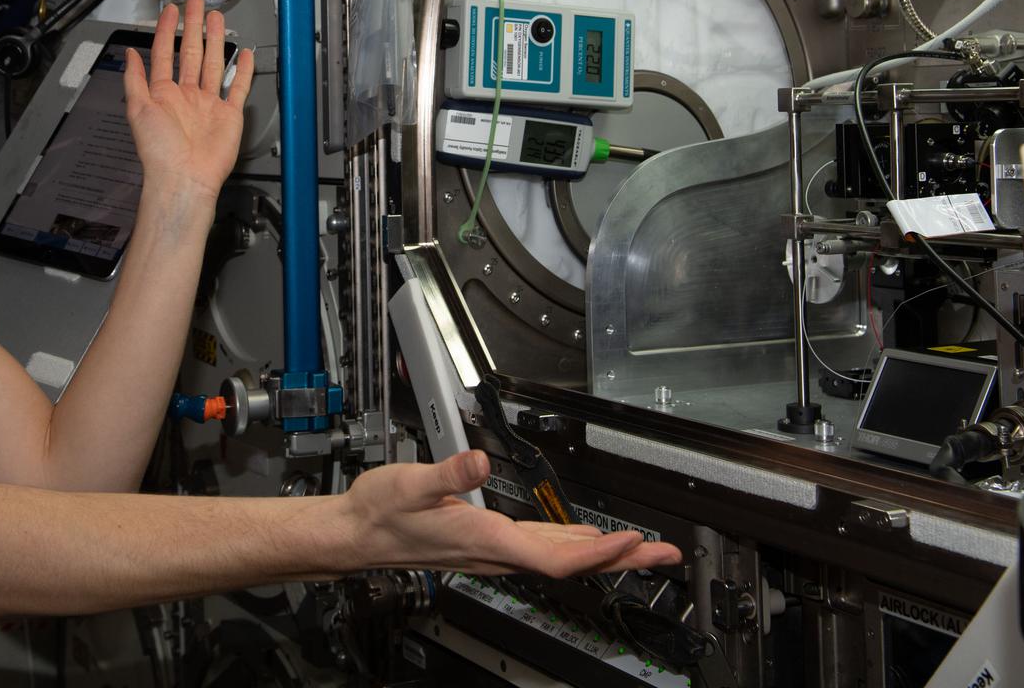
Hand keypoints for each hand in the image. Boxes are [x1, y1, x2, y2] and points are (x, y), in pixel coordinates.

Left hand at [121, 0, 255, 200]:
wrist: (185, 178)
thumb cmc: (159, 151)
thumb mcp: (138, 108)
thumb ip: (135, 79)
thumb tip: (130, 53)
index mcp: (163, 94)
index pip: (165, 53)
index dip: (167, 30)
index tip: (170, 11)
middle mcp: (186, 96)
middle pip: (191, 53)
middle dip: (193, 28)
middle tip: (196, 5)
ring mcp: (209, 104)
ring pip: (214, 64)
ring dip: (216, 41)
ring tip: (217, 19)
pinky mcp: (229, 115)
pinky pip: (238, 88)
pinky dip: (243, 72)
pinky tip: (244, 56)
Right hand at [339, 450, 681, 576]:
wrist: (357, 534)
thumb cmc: (381, 513)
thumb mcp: (411, 483)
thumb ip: (447, 472)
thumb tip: (478, 461)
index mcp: (486, 540)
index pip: (555, 555)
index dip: (596, 552)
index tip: (631, 543)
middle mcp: (497, 552)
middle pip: (572, 563)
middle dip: (622, 559)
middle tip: (666, 553)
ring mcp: (496, 551)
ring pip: (563, 557)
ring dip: (606, 553)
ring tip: (643, 548)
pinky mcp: (490, 542)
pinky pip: (546, 549)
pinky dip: (577, 544)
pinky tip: (590, 537)